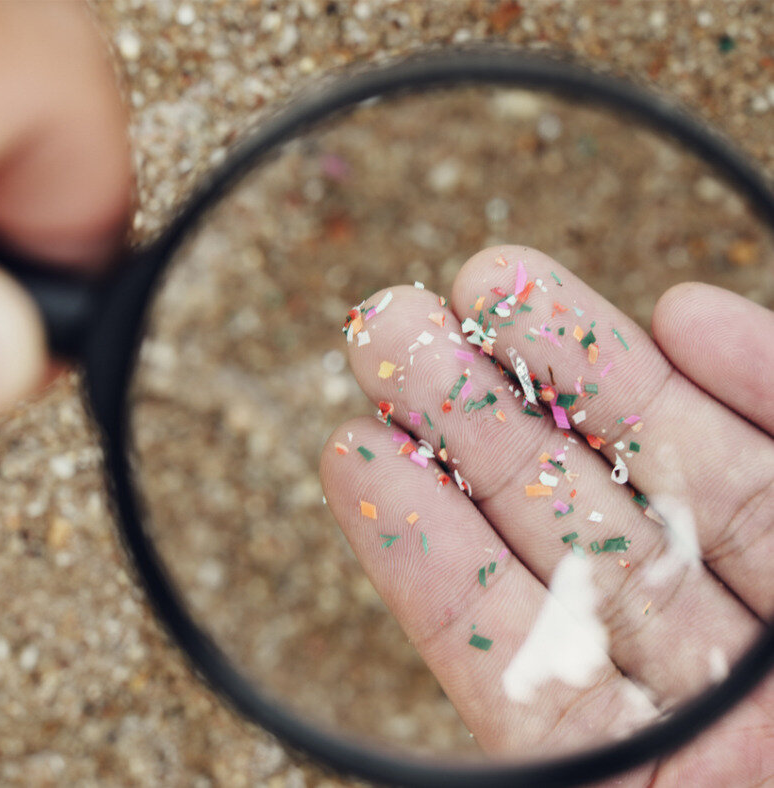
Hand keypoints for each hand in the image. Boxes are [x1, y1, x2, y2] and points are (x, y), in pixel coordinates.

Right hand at [321, 246, 772, 784]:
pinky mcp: (596, 786)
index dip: (593, 364)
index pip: (696, 461)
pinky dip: (422, 567)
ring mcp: (666, 729)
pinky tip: (366, 471)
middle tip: (396, 311)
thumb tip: (692, 308)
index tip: (503, 287)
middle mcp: (745, 659)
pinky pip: (493, 672)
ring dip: (434, 461)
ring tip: (362, 361)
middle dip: (488, 396)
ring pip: (525, 574)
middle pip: (592, 504)